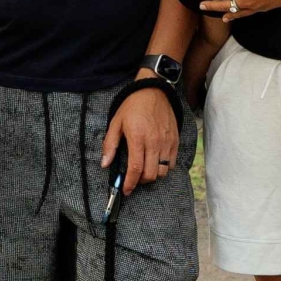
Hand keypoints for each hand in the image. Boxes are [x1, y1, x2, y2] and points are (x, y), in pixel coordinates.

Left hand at [100, 73, 178, 195]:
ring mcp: (166, 142)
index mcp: (138, 138)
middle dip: (140, 181)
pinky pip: (172, 163)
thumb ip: (110, 145)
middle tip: (134, 178)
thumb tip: (105, 164)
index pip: (135, 169)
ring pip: (163, 172)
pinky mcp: (175, 140)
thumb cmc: (132, 106)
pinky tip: (155, 162)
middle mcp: (154, 142)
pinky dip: (164, 168)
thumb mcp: (116, 123)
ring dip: (153, 175)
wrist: (153, 90)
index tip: (126, 190)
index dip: (130, 183)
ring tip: (144, 170)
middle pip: (151, 174)